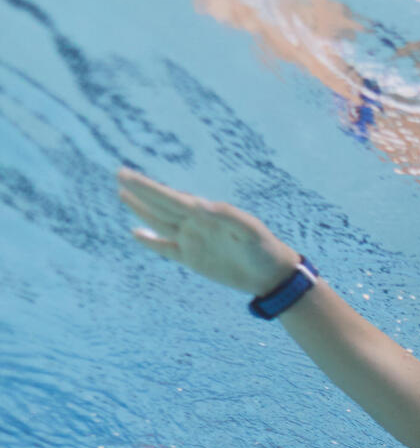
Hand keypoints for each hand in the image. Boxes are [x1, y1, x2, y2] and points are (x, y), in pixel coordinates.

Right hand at [117, 168, 297, 295]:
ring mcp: (192, 241)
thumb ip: (226, 215)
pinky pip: (166, 249)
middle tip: (120, 173)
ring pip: (160, 223)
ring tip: (123, 194)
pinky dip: (151, 242)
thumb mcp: (249, 231)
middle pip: (161, 206)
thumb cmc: (264, 248)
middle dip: (141, 191)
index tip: (125, 175)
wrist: (272, 275)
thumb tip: (198, 204)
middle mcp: (195, 225)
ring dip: (141, 210)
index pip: (170, 198)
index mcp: (205, 215)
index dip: (147, 187)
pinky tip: (136, 233)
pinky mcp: (193, 259)